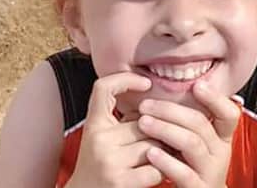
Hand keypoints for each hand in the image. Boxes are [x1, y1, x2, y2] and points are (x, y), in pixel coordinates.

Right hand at [66, 72, 164, 187]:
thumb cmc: (99, 167)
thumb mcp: (102, 138)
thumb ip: (122, 121)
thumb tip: (159, 103)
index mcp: (93, 125)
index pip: (103, 88)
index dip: (126, 78)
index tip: (146, 83)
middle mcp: (98, 139)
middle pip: (144, 122)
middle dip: (157, 132)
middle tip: (162, 141)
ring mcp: (108, 161)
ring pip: (154, 144)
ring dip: (162, 152)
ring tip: (159, 158)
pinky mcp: (120, 182)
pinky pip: (156, 168)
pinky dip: (161, 172)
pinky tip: (155, 174)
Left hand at [137, 82, 239, 187]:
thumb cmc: (190, 165)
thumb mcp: (195, 142)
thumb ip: (187, 121)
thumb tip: (164, 90)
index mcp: (221, 138)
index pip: (229, 114)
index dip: (215, 98)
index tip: (197, 85)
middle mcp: (220, 153)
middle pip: (200, 124)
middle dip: (171, 110)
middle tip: (146, 105)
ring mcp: (211, 172)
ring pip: (192, 144)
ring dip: (165, 130)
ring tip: (143, 123)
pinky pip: (184, 173)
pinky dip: (166, 161)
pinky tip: (150, 152)